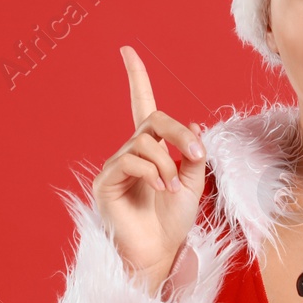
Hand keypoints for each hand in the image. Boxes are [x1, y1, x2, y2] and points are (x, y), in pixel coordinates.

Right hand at [90, 46, 207, 297]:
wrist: (161, 252)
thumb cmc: (173, 220)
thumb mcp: (194, 182)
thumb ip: (193, 153)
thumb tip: (195, 125)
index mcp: (151, 148)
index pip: (142, 105)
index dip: (136, 77)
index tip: (127, 50)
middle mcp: (130, 152)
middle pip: (153, 120)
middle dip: (178, 134)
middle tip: (196, 153)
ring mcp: (116, 166)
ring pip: (145, 142)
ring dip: (167, 162)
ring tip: (172, 186)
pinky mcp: (106, 182)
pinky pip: (130, 161)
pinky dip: (152, 172)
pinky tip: (161, 189)